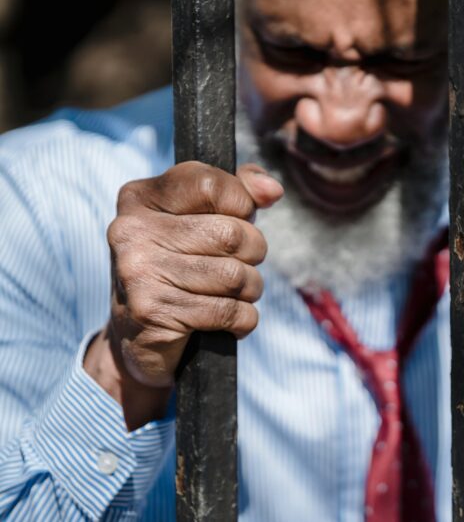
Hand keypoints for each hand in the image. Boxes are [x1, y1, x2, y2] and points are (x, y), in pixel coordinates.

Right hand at [85, 162, 282, 428]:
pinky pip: (230, 311)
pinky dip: (243, 319)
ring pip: (235, 275)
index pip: (211, 185)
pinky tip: (227, 320)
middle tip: (239, 264)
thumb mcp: (201, 219)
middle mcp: (132, 230)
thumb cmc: (180, 266)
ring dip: (250, 289)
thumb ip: (239, 191)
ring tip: (233, 294)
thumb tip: (272, 189)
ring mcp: (139, 271)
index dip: (241, 203)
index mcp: (140, 198)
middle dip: (253, 252)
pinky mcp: (152, 311)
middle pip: (231, 233)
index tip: (238, 219)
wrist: (136, 337)